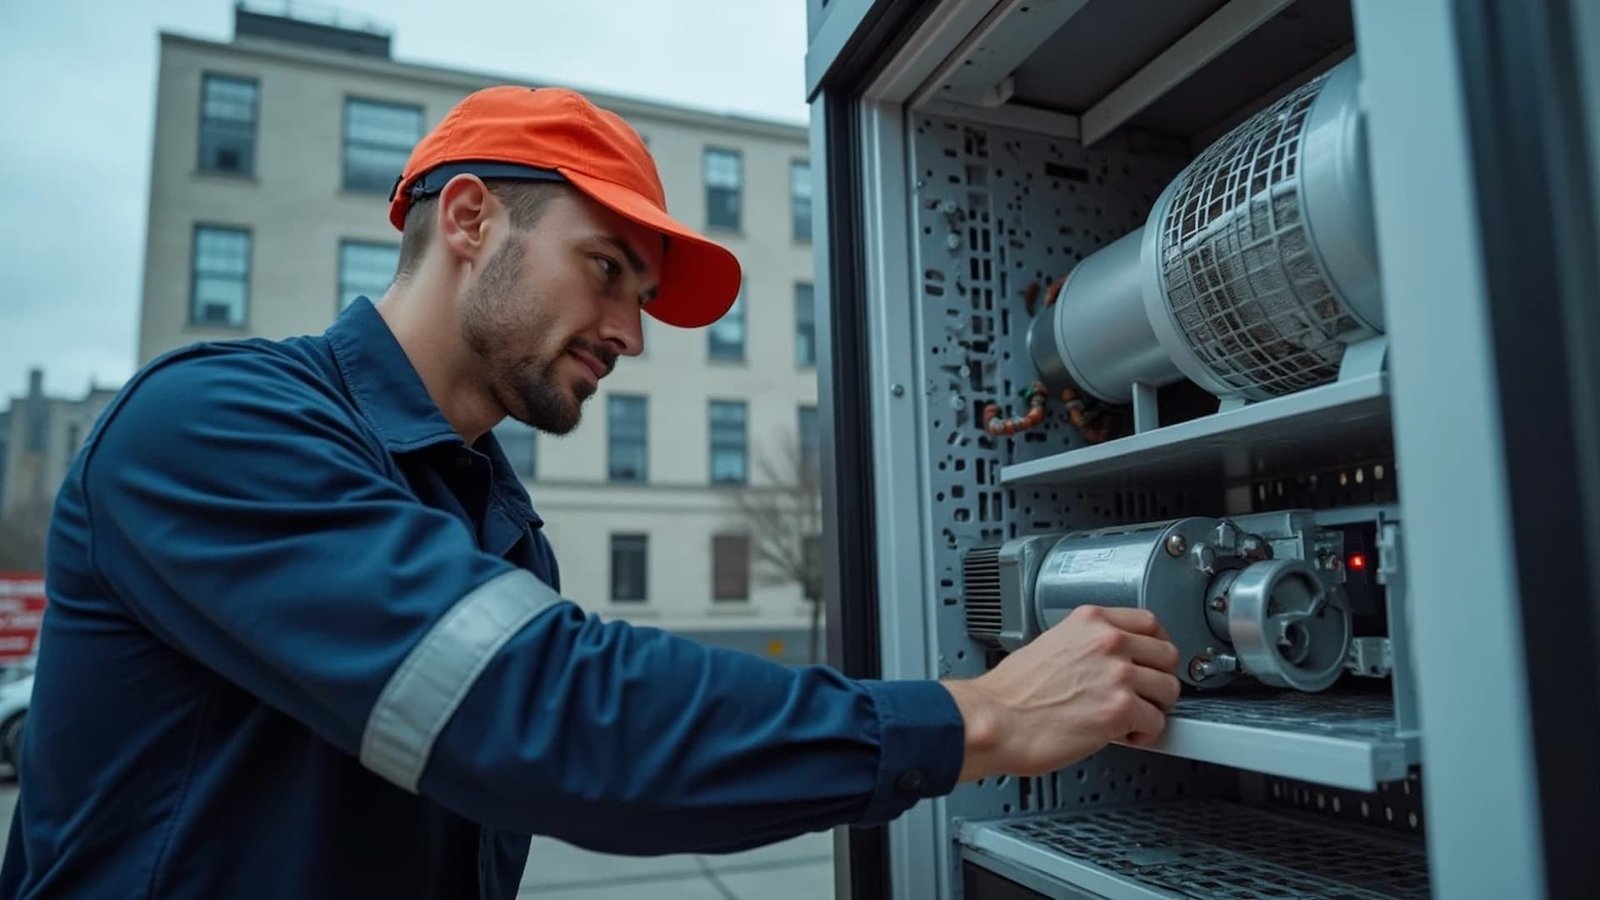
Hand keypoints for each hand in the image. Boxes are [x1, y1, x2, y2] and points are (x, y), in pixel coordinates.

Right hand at [941, 605, 1181, 780]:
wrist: (995, 721)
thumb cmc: (1011, 694)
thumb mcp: (1050, 644)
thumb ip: (1086, 646)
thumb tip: (1110, 661)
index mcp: (1090, 621)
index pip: (1150, 622)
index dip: (1155, 647)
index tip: (1152, 661)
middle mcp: (1108, 641)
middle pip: (1168, 655)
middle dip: (1159, 679)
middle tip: (1143, 695)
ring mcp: (1117, 674)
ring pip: (1168, 690)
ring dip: (1153, 708)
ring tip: (1130, 718)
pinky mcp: (1121, 709)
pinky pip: (1157, 723)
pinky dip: (1144, 735)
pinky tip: (1122, 735)